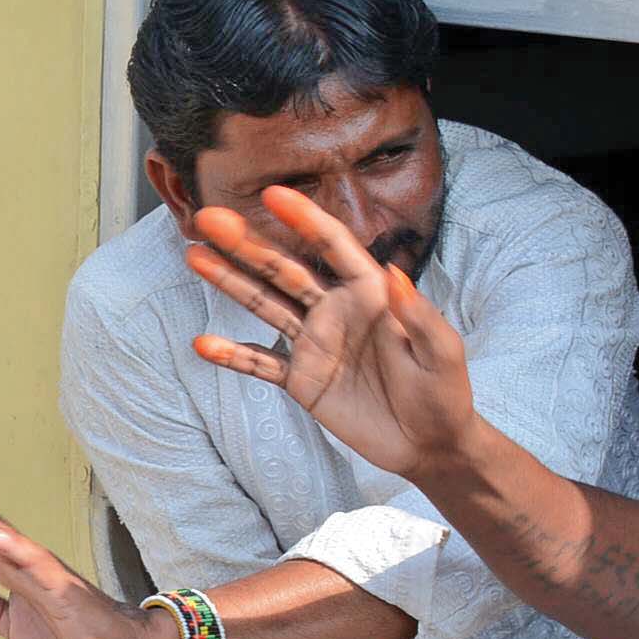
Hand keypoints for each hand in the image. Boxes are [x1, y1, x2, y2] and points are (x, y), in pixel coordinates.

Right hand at [183, 184, 478, 479]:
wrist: (429, 445)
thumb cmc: (445, 395)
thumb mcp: (444, 355)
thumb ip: (421, 317)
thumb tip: (395, 274)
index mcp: (371, 294)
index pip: (334, 246)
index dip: (304, 218)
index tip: (273, 193)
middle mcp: (335, 310)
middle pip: (284, 268)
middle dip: (247, 242)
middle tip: (209, 217)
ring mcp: (313, 343)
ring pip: (263, 304)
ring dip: (229, 280)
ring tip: (194, 254)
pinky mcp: (301, 378)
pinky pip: (260, 363)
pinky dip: (232, 355)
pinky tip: (202, 344)